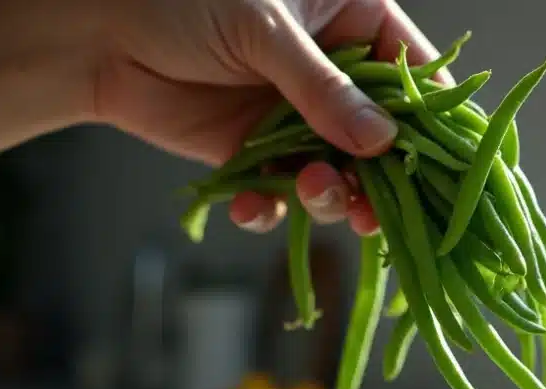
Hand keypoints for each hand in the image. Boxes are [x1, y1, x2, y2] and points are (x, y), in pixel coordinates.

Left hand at [93, 0, 445, 234]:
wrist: (93, 34)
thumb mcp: (263, 30)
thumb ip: (323, 89)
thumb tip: (382, 142)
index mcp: (351, 20)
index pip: (416, 73)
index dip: (437, 122)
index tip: (451, 169)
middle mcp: (333, 75)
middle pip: (386, 138)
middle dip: (385, 179)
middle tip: (378, 210)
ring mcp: (298, 118)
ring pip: (341, 173)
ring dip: (331, 196)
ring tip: (310, 192)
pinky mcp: (258, 155)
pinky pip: (284, 195)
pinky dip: (273, 209)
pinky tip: (253, 206)